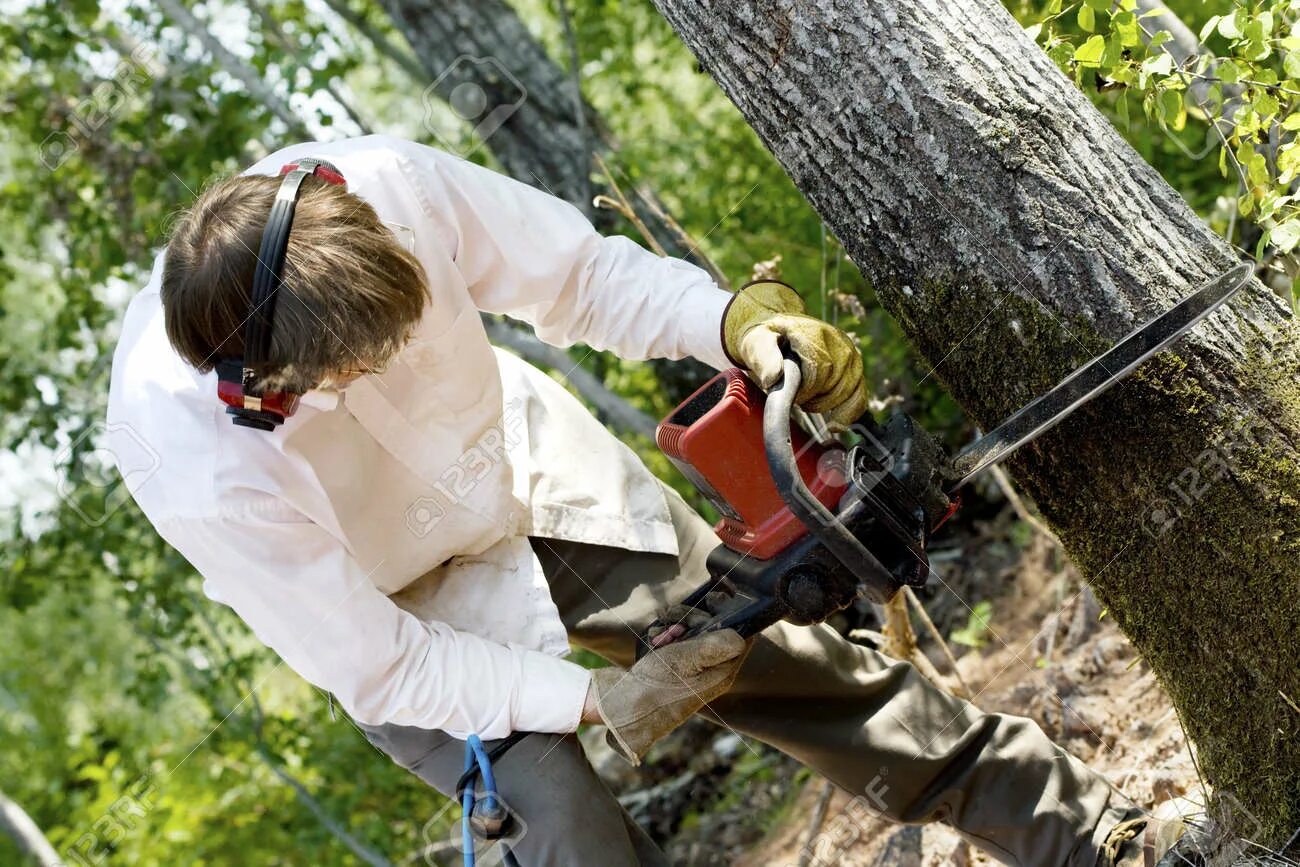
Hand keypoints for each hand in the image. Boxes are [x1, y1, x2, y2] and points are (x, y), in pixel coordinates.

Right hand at [588, 629, 749, 764]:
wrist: (623, 709)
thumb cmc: (657, 687)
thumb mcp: (688, 661)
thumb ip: (716, 645)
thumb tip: (742, 635)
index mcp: (723, 671)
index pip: (741, 636)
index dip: (731, 615)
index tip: (713, 601)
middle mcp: (710, 669)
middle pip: (714, 629)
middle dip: (694, 618)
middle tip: (678, 623)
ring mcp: (691, 667)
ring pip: (691, 631)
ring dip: (675, 624)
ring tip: (660, 635)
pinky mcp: (672, 666)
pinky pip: (673, 640)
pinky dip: (662, 634)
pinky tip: (653, 641)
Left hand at [722, 280, 868, 428]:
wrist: (779, 331)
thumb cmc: (766, 340)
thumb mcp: (756, 344)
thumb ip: (764, 358)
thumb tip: (773, 378)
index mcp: (812, 332)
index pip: (819, 368)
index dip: (806, 389)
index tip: (793, 395)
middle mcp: (836, 340)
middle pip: (834, 382)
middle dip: (815, 398)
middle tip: (798, 398)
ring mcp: (849, 353)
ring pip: (848, 391)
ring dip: (828, 404)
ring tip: (809, 400)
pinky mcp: (855, 367)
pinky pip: (859, 395)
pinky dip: (849, 412)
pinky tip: (836, 424)